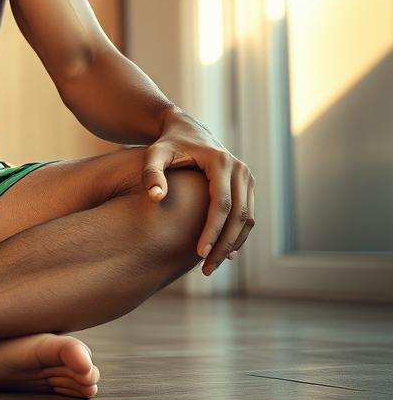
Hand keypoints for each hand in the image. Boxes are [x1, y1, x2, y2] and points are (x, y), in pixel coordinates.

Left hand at [142, 113, 255, 276]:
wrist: (184, 130)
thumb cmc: (166, 145)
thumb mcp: (154, 154)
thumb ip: (151, 174)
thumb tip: (155, 197)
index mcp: (220, 162)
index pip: (221, 204)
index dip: (212, 231)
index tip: (198, 254)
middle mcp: (240, 169)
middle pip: (240, 216)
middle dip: (224, 245)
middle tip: (207, 269)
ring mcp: (246, 177)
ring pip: (248, 219)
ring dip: (233, 244)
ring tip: (211, 266)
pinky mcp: (247, 185)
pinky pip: (248, 215)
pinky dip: (238, 236)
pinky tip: (223, 253)